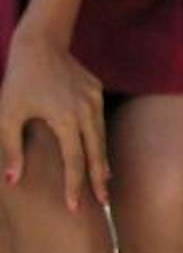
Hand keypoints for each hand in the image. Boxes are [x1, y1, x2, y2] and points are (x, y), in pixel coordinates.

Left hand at [0, 30, 107, 209]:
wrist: (38, 46)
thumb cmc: (17, 82)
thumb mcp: (7, 116)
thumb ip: (12, 149)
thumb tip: (14, 181)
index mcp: (66, 119)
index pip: (74, 160)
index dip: (74, 186)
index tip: (75, 207)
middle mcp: (86, 110)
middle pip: (96, 152)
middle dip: (98, 180)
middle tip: (103, 203)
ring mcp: (94, 99)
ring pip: (100, 136)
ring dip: (101, 160)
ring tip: (103, 182)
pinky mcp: (96, 91)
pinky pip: (98, 120)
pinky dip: (98, 138)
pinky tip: (97, 150)